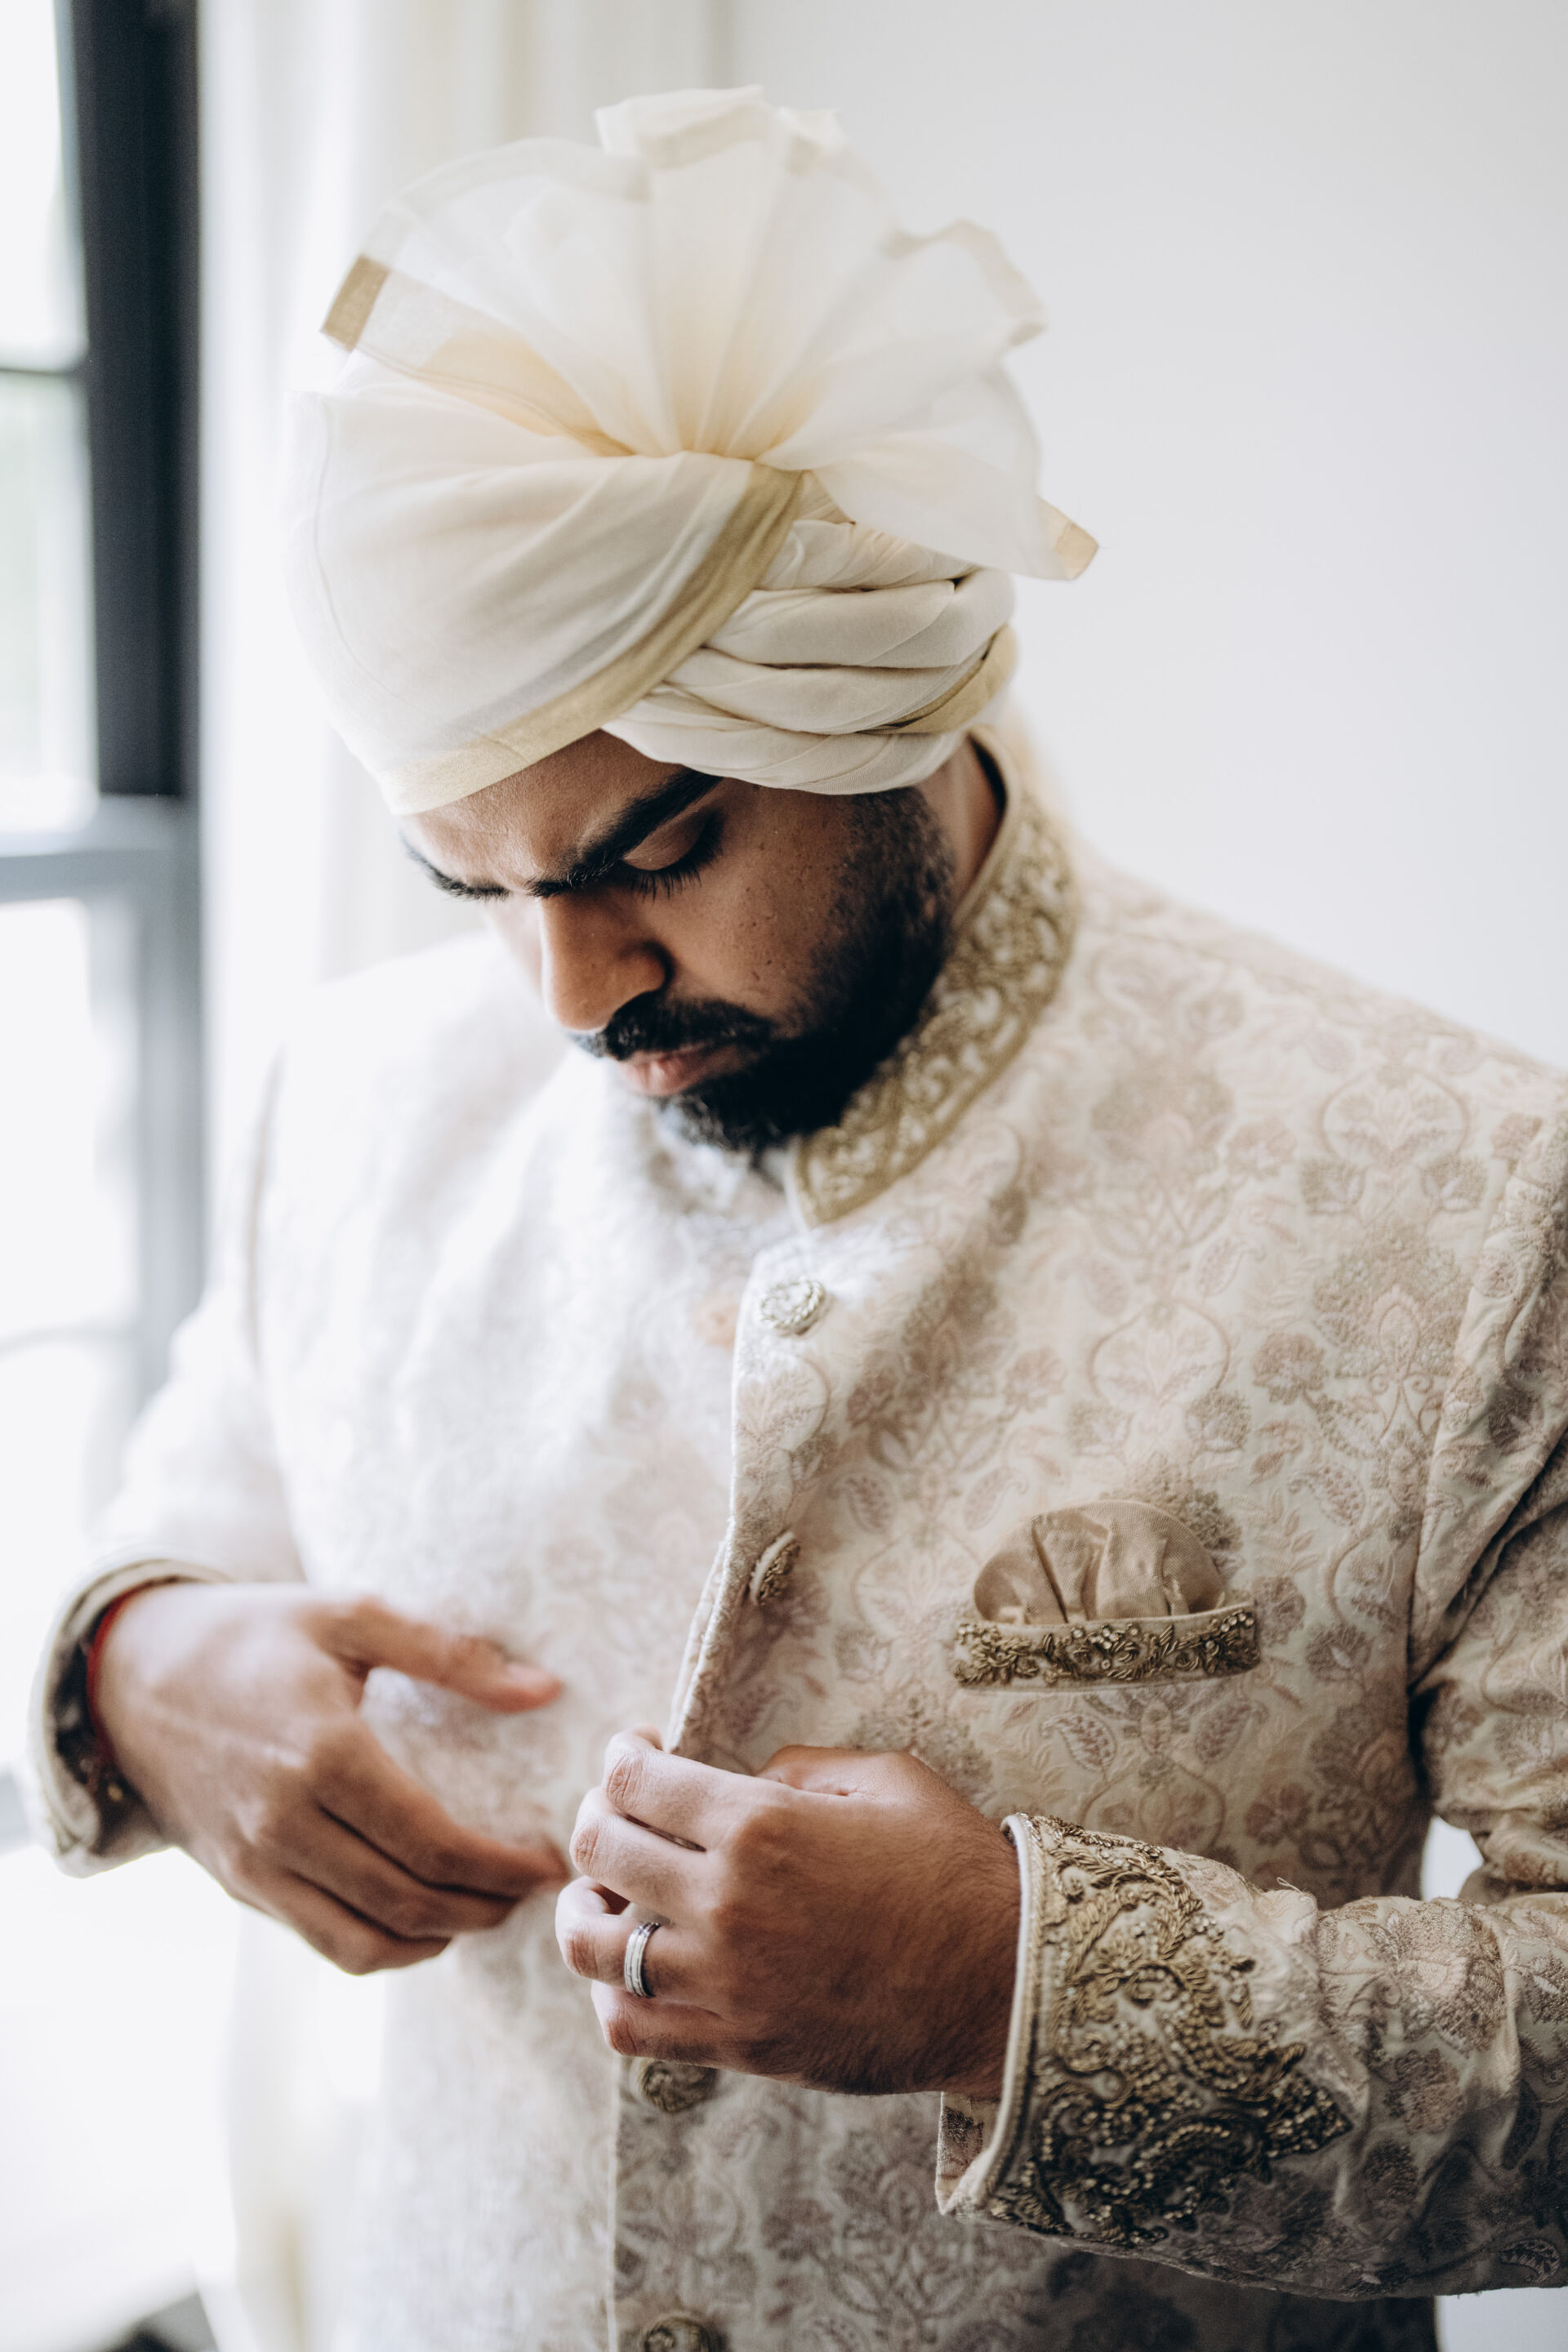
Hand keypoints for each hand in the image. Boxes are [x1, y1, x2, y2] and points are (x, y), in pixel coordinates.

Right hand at [95, 1583, 567, 1973]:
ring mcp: (254, 1865)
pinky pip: (322, 1940)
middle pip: (407, 1901)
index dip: (501, 1866)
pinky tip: (422, 1917)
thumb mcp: (351, 1616)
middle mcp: (283, 1823)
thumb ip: (451, 1655)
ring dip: (439, 1939)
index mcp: (322, 1753)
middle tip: (533, 1890)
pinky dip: (382, 1945)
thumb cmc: (253, 1635)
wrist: (131, 1676)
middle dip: (485, 1907)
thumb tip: (544, 1691)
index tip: (549, 1860)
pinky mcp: (238, 1886)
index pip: (432, 1841)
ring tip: (487, 1908)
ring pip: (365, 1942)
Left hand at [556, 1732, 1019, 2097]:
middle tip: (616, 1810)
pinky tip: (630, 1971)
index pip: (635, 1780)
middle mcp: (724, 1899)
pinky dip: (611, 1996)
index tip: (635, 1752)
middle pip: (598, 1848)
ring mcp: (724, 1980)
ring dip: (583, 1907)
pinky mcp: (737, 2043)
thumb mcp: (886, 1779)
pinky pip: (631, 2028)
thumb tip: (745, 1778)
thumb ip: (800, 1767)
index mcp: (759, 1821)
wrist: (1003, 1984)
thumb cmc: (953, 1869)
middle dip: (596, 1815)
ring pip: (594, 1944)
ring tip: (600, 1894)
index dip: (621, 1756)